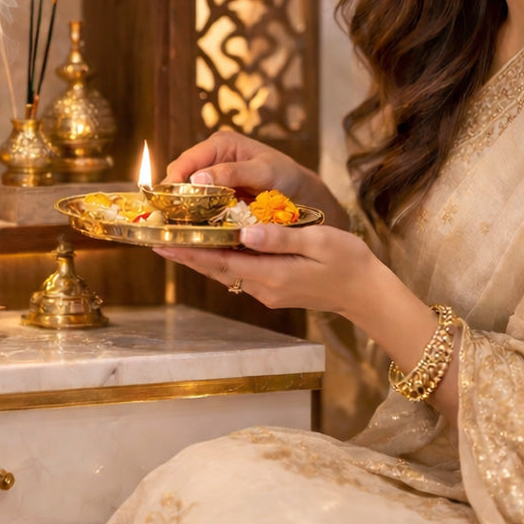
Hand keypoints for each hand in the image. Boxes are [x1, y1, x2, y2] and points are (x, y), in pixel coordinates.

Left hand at [155, 223, 378, 318]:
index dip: (191, 252)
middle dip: (186, 255)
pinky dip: (221, 260)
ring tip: (175, 240)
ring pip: (226, 272)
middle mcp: (264, 287)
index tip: (164, 242)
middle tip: (156, 239)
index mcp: (273, 274)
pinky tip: (211, 246)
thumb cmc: (348, 261)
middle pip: (216, 269)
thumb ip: (281, 238)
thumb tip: (245, 230)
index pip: (222, 261)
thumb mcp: (319, 242)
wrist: (368, 293)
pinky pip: (239, 273)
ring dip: (200, 257)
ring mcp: (268, 291)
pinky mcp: (274, 289)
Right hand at [166, 130, 339, 214]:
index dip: (173, 181)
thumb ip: (233, 172)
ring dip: (182, 213)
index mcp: (219, 145)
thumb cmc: (287, 176)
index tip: (167, 202)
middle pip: (180, 180)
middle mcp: (210, 161)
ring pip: (186, 197)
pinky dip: (195, 221)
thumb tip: (196, 179)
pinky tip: (192, 233)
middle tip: (169, 221)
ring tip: (175, 230)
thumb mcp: (264, 171)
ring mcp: (212, 182)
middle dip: (174, 199)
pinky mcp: (216, 201)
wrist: (304, 195)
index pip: (186, 161)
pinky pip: (199, 210)